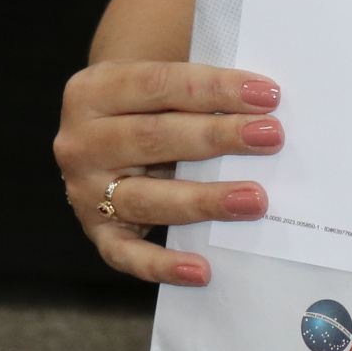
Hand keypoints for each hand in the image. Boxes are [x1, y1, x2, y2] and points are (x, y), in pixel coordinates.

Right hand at [52, 61, 283, 284]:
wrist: (102, 132)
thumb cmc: (147, 102)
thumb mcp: (157, 80)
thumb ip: (197, 84)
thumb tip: (263, 104)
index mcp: (94, 90)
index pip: (161, 84)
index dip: (215, 88)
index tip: (267, 96)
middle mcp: (80, 141)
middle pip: (155, 138)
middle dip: (219, 137)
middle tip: (271, 138)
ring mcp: (83, 191)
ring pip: (146, 198)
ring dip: (204, 200)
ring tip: (254, 199)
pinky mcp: (96, 231)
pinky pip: (126, 254)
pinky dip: (162, 265)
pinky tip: (201, 270)